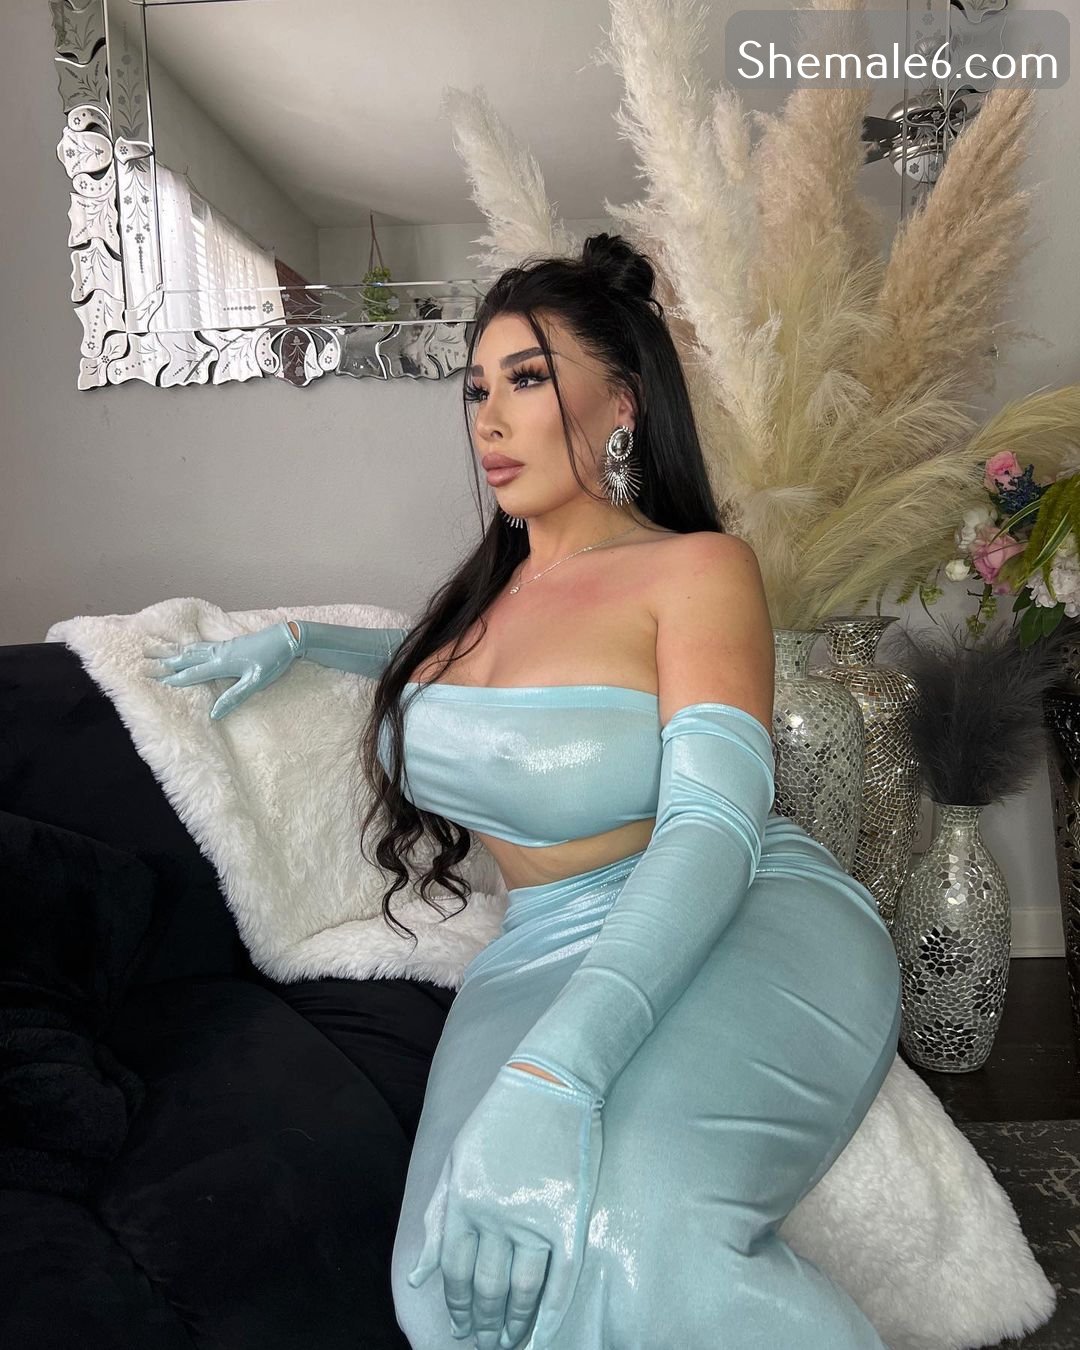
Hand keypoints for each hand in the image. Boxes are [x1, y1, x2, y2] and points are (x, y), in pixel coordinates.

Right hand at [142, 621, 299, 720]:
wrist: (286, 638)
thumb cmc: (273, 661)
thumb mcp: (256, 682)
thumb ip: (234, 697)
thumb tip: (214, 713)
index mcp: (222, 664)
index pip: (193, 673)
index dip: (175, 679)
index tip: (155, 681)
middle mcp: (218, 654)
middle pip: (187, 658)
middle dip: (165, 661)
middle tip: (143, 661)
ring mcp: (222, 647)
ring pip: (192, 650)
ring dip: (173, 652)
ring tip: (155, 650)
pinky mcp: (228, 644)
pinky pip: (202, 646)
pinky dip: (188, 647)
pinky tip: (186, 647)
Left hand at [406, 1062, 602, 1349]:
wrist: (550, 1082)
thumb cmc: (500, 1118)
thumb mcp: (456, 1160)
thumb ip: (437, 1219)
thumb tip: (419, 1276)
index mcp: (463, 1200)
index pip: (454, 1272)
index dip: (456, 1306)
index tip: (461, 1327)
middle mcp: (494, 1214)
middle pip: (486, 1287)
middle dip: (483, 1322)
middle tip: (485, 1343)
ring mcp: (533, 1216)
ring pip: (522, 1288)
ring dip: (515, 1322)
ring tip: (511, 1340)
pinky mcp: (568, 1215)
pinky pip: (561, 1276)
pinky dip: (552, 1310)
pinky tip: (545, 1331)